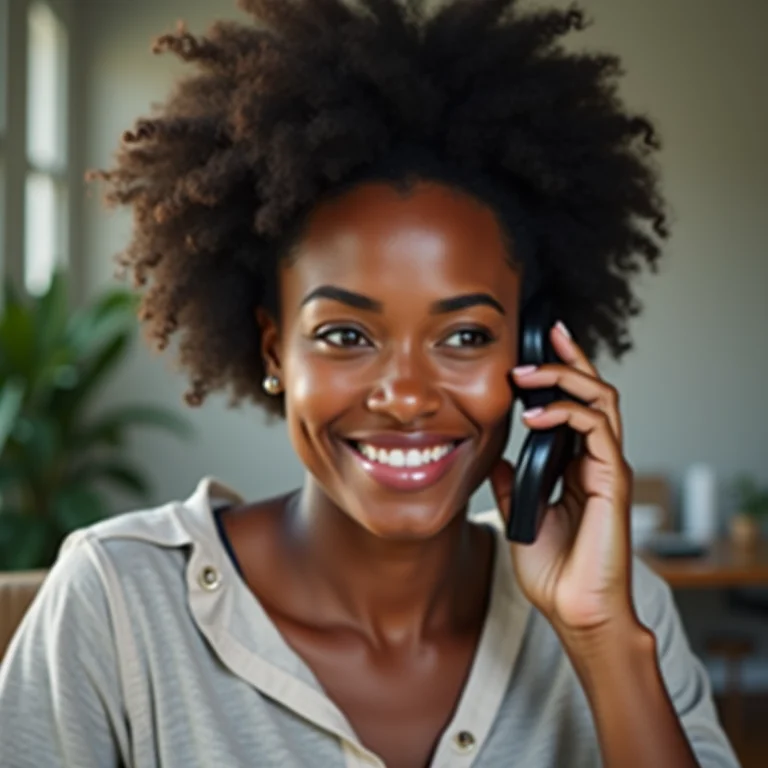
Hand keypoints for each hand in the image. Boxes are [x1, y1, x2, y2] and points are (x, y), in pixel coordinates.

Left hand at [489, 321, 636, 637]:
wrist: (572, 611)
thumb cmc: (553, 570)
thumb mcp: (518, 514)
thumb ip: (511, 482)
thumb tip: (497, 458)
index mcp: (575, 467)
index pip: (574, 406)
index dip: (559, 375)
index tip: (532, 353)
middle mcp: (594, 461)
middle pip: (594, 392)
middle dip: (571, 357)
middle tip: (547, 332)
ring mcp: (606, 468)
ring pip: (601, 400)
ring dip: (565, 377)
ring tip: (527, 373)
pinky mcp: (611, 480)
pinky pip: (596, 429)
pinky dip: (566, 412)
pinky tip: (534, 414)